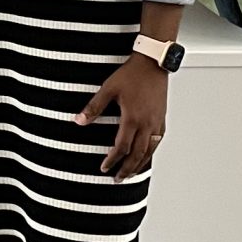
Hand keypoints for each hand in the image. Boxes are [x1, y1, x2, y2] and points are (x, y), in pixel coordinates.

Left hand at [78, 56, 167, 181]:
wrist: (152, 63)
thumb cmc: (133, 74)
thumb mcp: (109, 89)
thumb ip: (94, 107)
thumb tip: (79, 121)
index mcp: (132, 118)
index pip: (122, 147)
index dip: (112, 160)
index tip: (105, 168)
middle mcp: (146, 123)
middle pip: (137, 155)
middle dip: (127, 169)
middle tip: (118, 179)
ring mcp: (156, 122)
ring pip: (150, 151)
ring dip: (140, 165)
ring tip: (132, 173)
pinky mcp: (162, 117)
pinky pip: (158, 141)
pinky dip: (151, 152)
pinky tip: (147, 155)